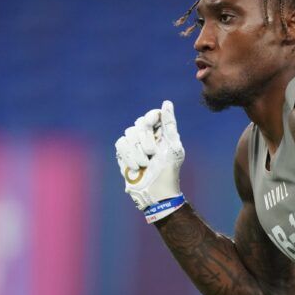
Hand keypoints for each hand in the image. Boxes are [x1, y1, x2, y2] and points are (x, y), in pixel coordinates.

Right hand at [115, 101, 184, 219]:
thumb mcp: (173, 146)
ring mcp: (134, 144)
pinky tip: (136, 167)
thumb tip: (167, 102)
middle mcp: (147, 136)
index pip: (152, 115)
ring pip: (129, 134)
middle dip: (145, 139)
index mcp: (161, 133)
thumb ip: (170, 124)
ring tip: (145, 164)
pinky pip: (120, 144)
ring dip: (137, 151)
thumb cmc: (169, 170)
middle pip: (139, 124)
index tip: (152, 124)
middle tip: (152, 153)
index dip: (150, 118)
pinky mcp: (123, 153)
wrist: (156, 192)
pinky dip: (128, 156)